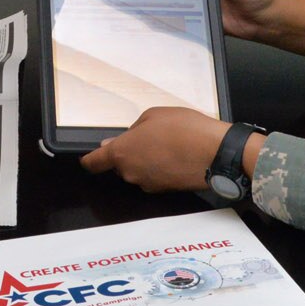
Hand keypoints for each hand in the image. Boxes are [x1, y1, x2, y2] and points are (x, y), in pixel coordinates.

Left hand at [79, 107, 232, 193]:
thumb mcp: (153, 115)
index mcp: (122, 153)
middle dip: (128, 153)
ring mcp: (148, 184)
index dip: (89, 160)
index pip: (93, 163)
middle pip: (119, 165)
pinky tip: (175, 154)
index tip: (88, 158)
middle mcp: (131, 173)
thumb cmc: (185, 131)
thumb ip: (133, 129)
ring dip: (146, 159)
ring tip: (166, 143)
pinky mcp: (165, 190)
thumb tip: (125, 139)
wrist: (216, 153)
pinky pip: (154, 177)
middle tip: (147, 136)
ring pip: (138, 171)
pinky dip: (160, 167)